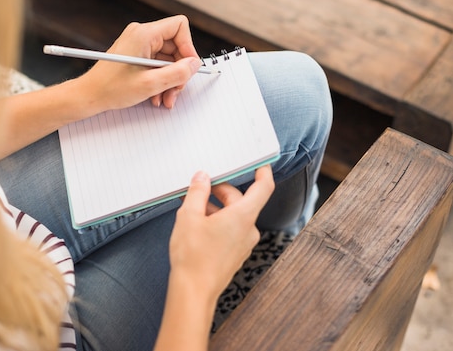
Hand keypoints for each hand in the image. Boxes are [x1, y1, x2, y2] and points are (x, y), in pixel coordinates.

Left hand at [79, 15, 201, 111]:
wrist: (89, 96)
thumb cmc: (111, 88)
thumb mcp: (150, 84)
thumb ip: (177, 73)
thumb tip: (195, 64)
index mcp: (144, 34)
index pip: (179, 26)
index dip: (188, 47)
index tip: (189, 67)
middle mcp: (141, 35)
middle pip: (175, 46)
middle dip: (178, 71)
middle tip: (176, 91)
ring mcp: (138, 45)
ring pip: (168, 58)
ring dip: (170, 80)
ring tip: (165, 98)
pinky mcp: (136, 55)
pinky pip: (157, 64)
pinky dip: (160, 80)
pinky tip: (156, 95)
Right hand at [168, 166, 274, 299]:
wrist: (193, 291)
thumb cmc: (193, 256)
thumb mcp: (189, 215)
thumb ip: (197, 192)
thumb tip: (202, 177)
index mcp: (243, 216)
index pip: (263, 187)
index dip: (263, 172)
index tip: (260, 162)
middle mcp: (248, 229)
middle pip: (241, 200)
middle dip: (220, 191)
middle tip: (199, 186)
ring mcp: (243, 243)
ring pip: (233, 215)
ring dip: (215, 207)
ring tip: (191, 207)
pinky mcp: (235, 254)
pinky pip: (230, 230)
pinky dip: (217, 222)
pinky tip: (197, 224)